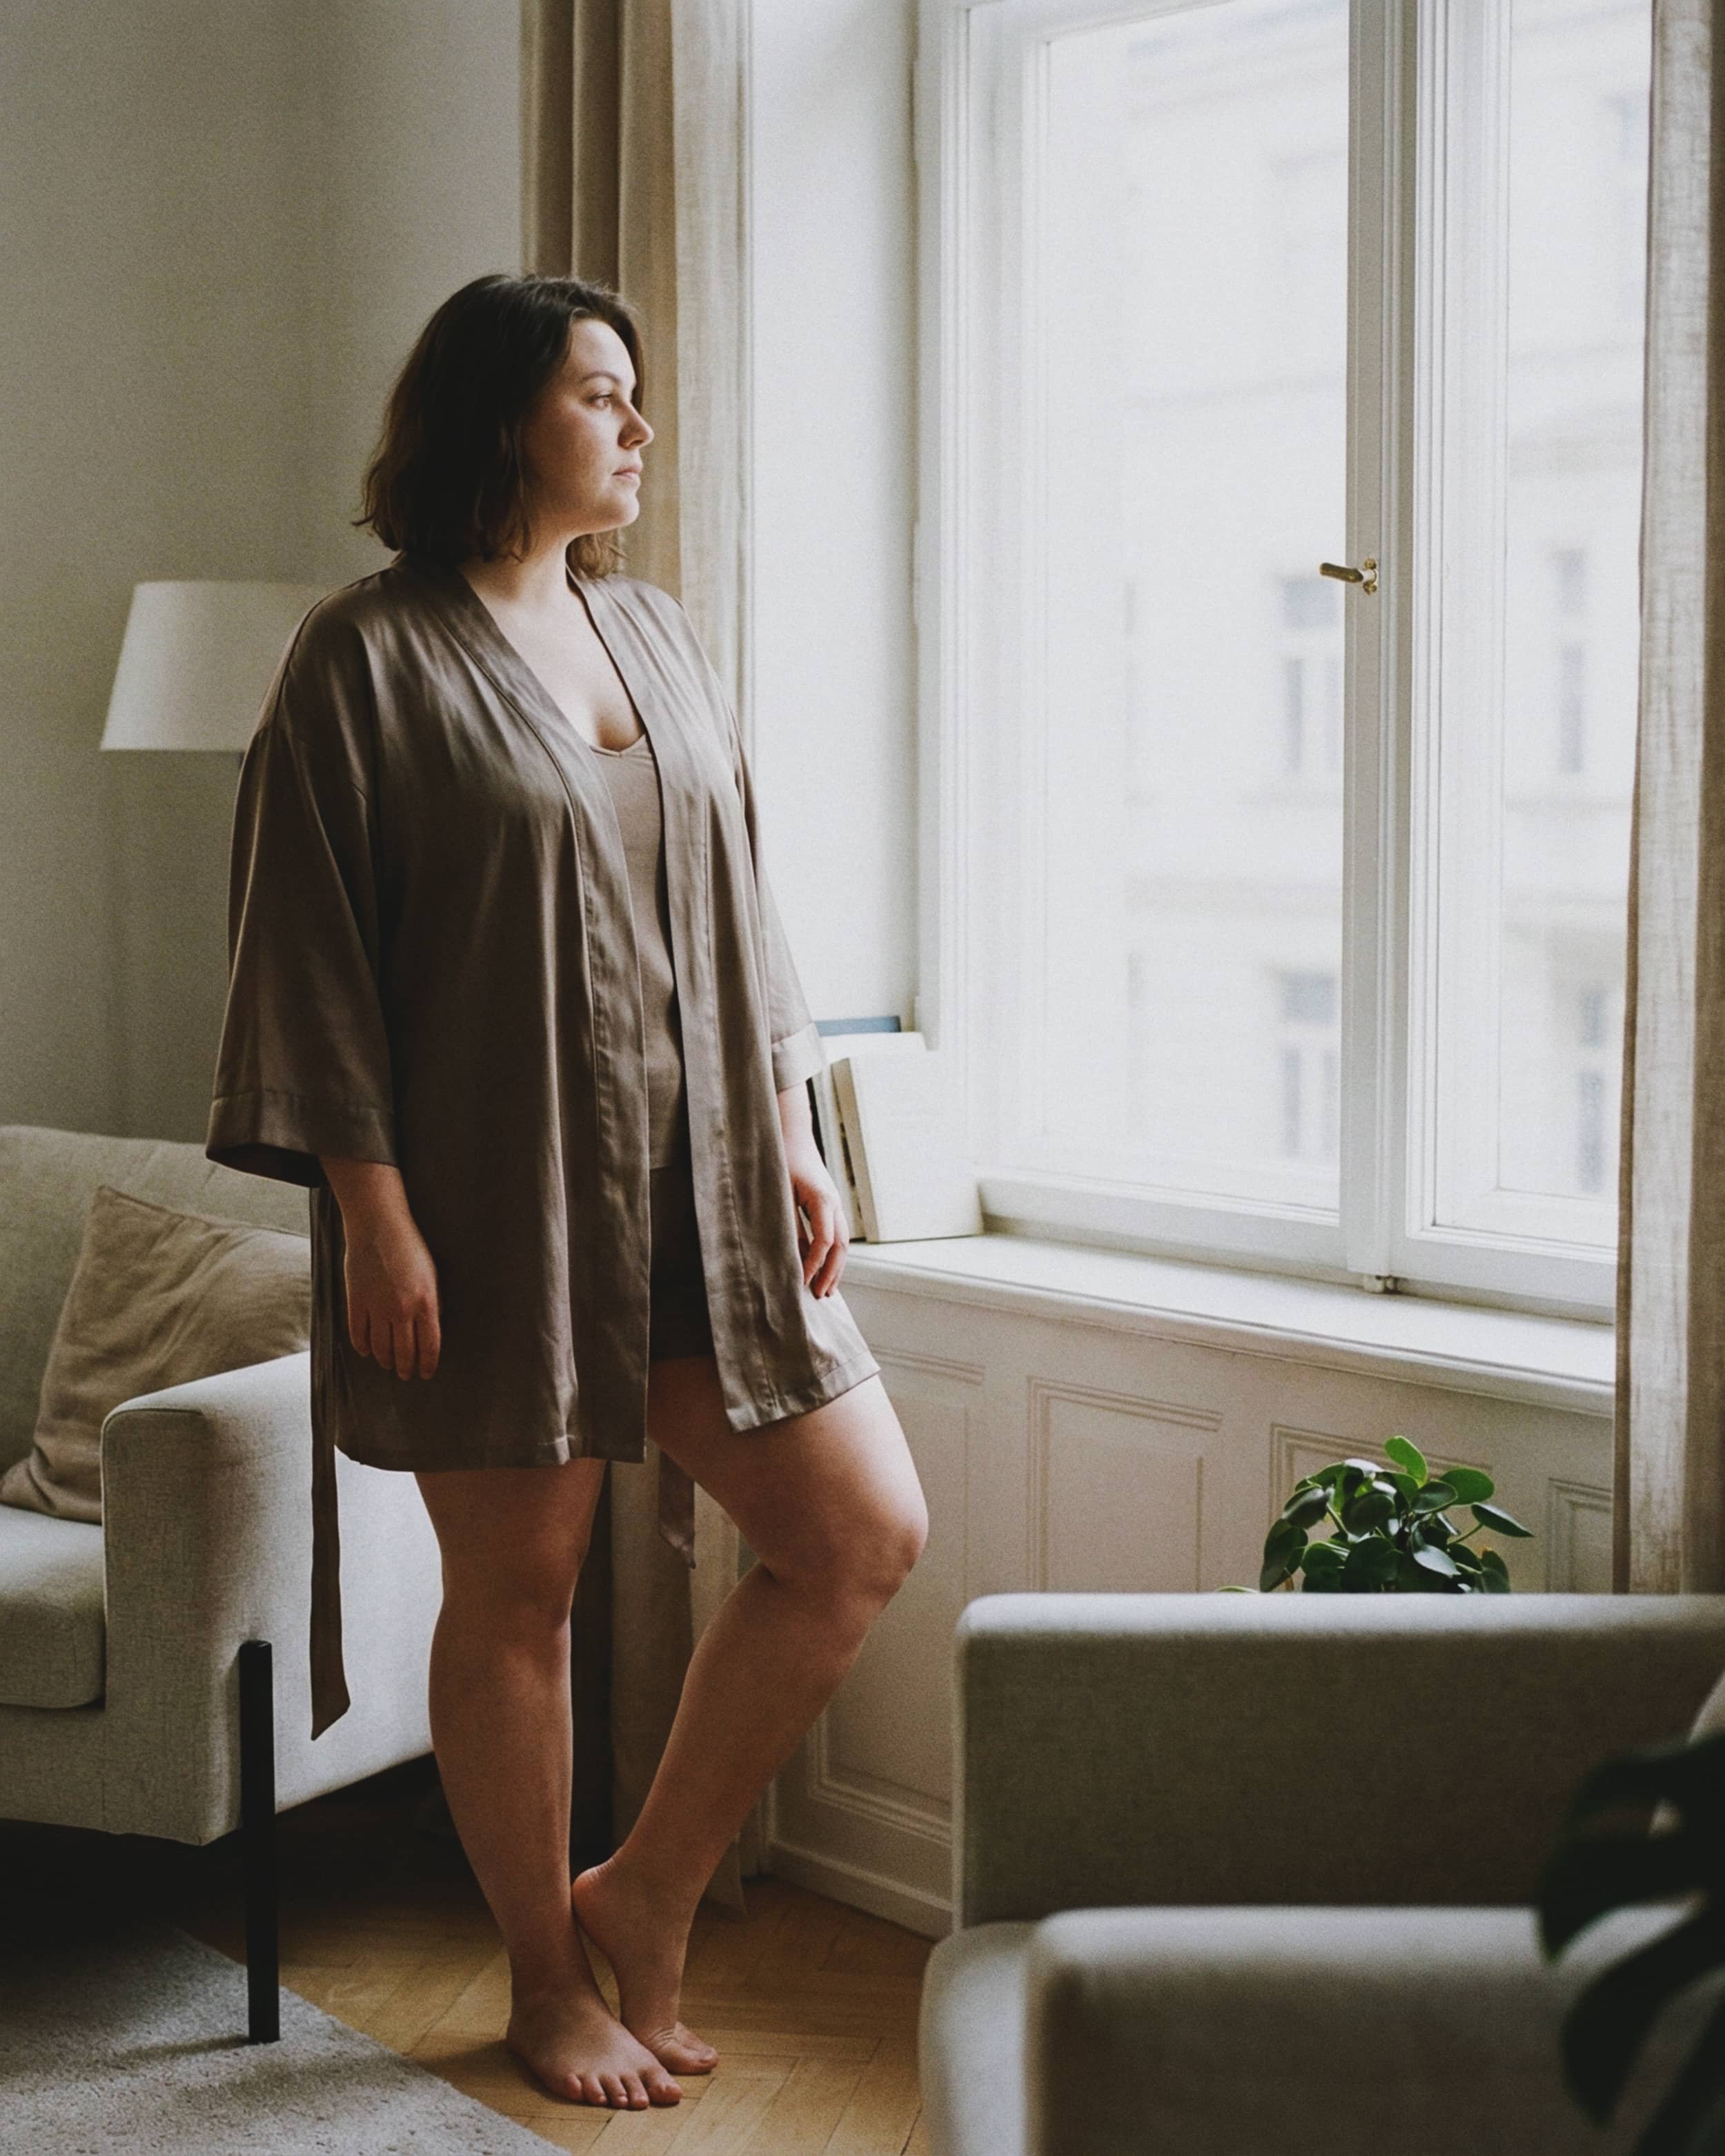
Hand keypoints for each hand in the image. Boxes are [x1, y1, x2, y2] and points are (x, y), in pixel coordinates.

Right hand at [341, 1203, 441, 1378]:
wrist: (378, 1227)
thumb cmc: (410, 1248)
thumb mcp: (432, 1276)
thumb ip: (432, 1304)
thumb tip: (431, 1329)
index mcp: (426, 1302)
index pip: (430, 1345)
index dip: (428, 1364)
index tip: (426, 1373)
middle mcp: (402, 1310)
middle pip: (404, 1352)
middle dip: (406, 1368)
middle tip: (406, 1374)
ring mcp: (377, 1307)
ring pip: (381, 1347)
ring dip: (385, 1360)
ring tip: (388, 1364)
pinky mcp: (355, 1302)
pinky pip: (358, 1334)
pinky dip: (362, 1347)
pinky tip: (367, 1351)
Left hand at [782, 1126, 847, 1296]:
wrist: (791, 1135)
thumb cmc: (781, 1161)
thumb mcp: (778, 1192)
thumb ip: (786, 1222)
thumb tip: (789, 1256)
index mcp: (822, 1200)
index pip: (824, 1241)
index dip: (814, 1264)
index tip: (800, 1282)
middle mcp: (834, 1203)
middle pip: (841, 1246)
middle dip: (832, 1273)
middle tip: (820, 1296)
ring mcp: (835, 1204)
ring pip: (843, 1242)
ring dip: (836, 1267)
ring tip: (827, 1290)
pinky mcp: (829, 1205)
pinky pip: (836, 1234)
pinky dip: (832, 1255)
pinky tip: (823, 1269)